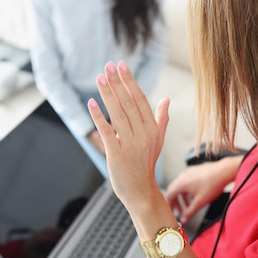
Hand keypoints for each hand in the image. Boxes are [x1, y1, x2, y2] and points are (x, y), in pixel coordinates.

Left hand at [87, 60, 169, 210]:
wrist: (141, 192)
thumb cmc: (146, 164)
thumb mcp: (158, 140)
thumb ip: (161, 119)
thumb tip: (166, 99)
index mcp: (152, 129)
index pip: (140, 99)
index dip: (130, 81)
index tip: (121, 65)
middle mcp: (143, 134)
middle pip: (128, 103)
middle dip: (117, 82)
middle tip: (108, 65)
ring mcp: (130, 144)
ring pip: (118, 114)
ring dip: (107, 94)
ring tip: (99, 78)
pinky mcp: (117, 155)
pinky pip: (107, 132)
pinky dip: (99, 117)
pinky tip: (91, 103)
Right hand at [166, 155, 243, 223]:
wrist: (223, 171)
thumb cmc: (212, 184)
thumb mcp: (200, 202)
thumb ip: (190, 212)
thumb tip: (184, 219)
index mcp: (181, 183)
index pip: (169, 195)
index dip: (170, 205)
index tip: (172, 211)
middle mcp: (182, 176)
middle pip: (174, 190)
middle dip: (176, 201)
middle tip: (180, 210)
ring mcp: (188, 172)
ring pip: (181, 186)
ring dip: (183, 196)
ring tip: (190, 204)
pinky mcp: (194, 170)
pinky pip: (187, 181)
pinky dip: (188, 190)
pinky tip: (195, 195)